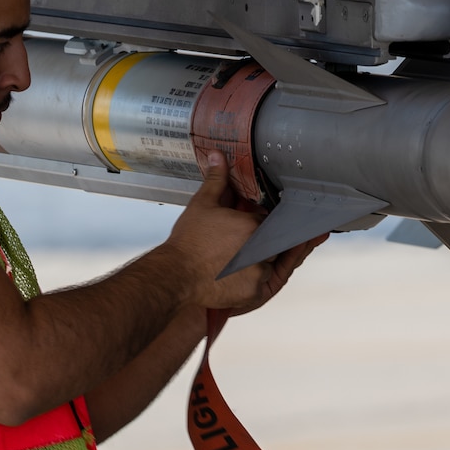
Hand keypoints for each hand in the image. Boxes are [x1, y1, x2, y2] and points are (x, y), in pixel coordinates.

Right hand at [164, 152, 319, 312]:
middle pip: (275, 244)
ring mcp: (259, 273)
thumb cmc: (187, 242)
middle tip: (238, 247)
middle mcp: (262, 249)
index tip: (247, 228)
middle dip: (263, 244)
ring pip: (271, 265)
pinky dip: (253, 281)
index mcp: (253, 225)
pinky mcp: (254, 292)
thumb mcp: (202, 205)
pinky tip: (235, 276)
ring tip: (234, 262)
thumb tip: (218, 156)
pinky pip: (263, 285)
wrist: (174, 275)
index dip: (261, 224)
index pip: (271, 223)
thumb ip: (216, 180)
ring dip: (261, 263)